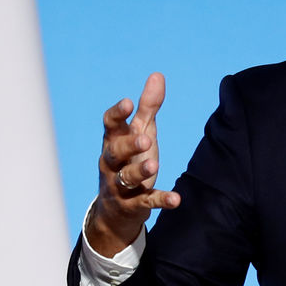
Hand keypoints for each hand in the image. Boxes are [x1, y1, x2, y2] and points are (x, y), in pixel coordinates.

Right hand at [86, 72, 180, 256]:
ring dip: (140, 171)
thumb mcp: (140, 132)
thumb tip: (158, 75)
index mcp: (114, 142)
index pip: (109, 126)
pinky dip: (161, 200)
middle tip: (145, 139)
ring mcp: (120, 186)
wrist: (115, 211)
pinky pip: (146, 203)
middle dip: (129, 145)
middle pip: (115, 152)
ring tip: (154, 165)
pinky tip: (176, 199)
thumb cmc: (129, 160)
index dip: (116, 115)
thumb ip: (148, 107)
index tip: (127, 103)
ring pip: (126, 178)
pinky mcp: (133, 206)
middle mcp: (113, 163)